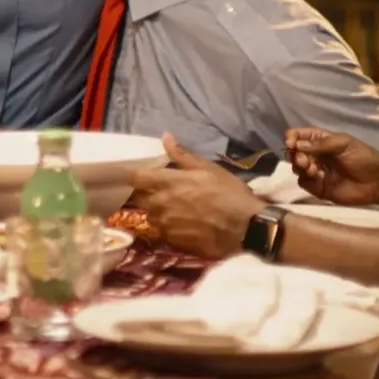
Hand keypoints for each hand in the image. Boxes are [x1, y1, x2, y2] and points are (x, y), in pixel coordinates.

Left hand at [128, 134, 260, 258]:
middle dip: (146, 194)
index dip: (133, 175)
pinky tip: (183, 224)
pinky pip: (162, 232)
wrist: (245, 229)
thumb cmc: (229, 193)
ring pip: (150, 216)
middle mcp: (161, 204)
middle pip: (140, 198)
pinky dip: (168, 226)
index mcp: (168, 183)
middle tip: (160, 190)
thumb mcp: (209, 169)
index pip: (136, 178)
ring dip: (157, 211)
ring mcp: (166, 225)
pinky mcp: (173, 241)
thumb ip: (183, 155)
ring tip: (174, 208)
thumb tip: (165, 137)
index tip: (137, 174)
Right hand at [283, 129, 378, 206]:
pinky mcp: (318, 188)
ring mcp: (316, 172)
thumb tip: (298, 145)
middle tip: (304, 160)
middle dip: (295, 155)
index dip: (291, 138)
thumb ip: (322, 144)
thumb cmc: (364, 157)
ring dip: (301, 167)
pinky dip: (307, 180)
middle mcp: (315, 155)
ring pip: (297, 168)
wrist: (377, 181)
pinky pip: (304, 183)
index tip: (291, 143)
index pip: (298, 136)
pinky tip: (319, 178)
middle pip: (294, 152)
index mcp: (320, 140)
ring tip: (314, 170)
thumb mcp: (344, 143)